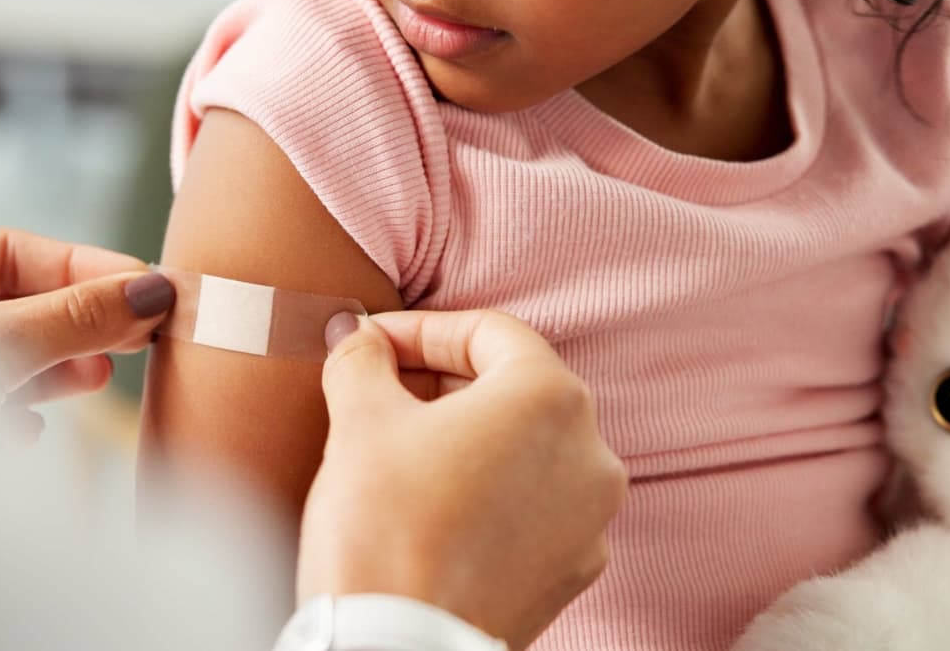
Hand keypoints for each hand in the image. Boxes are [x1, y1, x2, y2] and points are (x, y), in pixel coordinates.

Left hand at [0, 228, 174, 438]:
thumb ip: (76, 317)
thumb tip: (150, 292)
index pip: (4, 250)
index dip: (80, 267)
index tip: (143, 288)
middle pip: (2, 303)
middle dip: (70, 323)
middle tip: (135, 336)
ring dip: (47, 369)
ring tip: (97, 379)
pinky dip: (6, 412)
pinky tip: (28, 432)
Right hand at [298, 309, 627, 650]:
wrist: (396, 646)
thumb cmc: (383, 528)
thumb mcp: (358, 420)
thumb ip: (362, 359)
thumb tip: (358, 337)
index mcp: (550, 397)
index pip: (489, 332)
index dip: (421, 330)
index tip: (373, 345)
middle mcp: (591, 452)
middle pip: (514, 387)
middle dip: (442, 382)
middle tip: (379, 390)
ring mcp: (591, 517)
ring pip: (527, 448)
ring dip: (467, 436)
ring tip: (403, 449)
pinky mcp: (575, 569)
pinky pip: (534, 505)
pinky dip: (489, 491)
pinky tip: (434, 505)